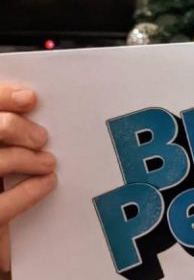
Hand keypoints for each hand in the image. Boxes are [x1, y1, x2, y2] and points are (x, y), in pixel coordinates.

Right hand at [0, 87, 56, 271]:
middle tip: (41, 138)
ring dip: (27, 159)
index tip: (30, 99)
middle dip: (15, 127)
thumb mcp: (1, 156)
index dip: (3, 96)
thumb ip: (6, 135)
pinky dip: (29, 191)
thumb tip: (28, 102)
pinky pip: (1, 206)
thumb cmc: (0, 191)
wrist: (1, 238)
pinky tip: (47, 183)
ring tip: (48, 162)